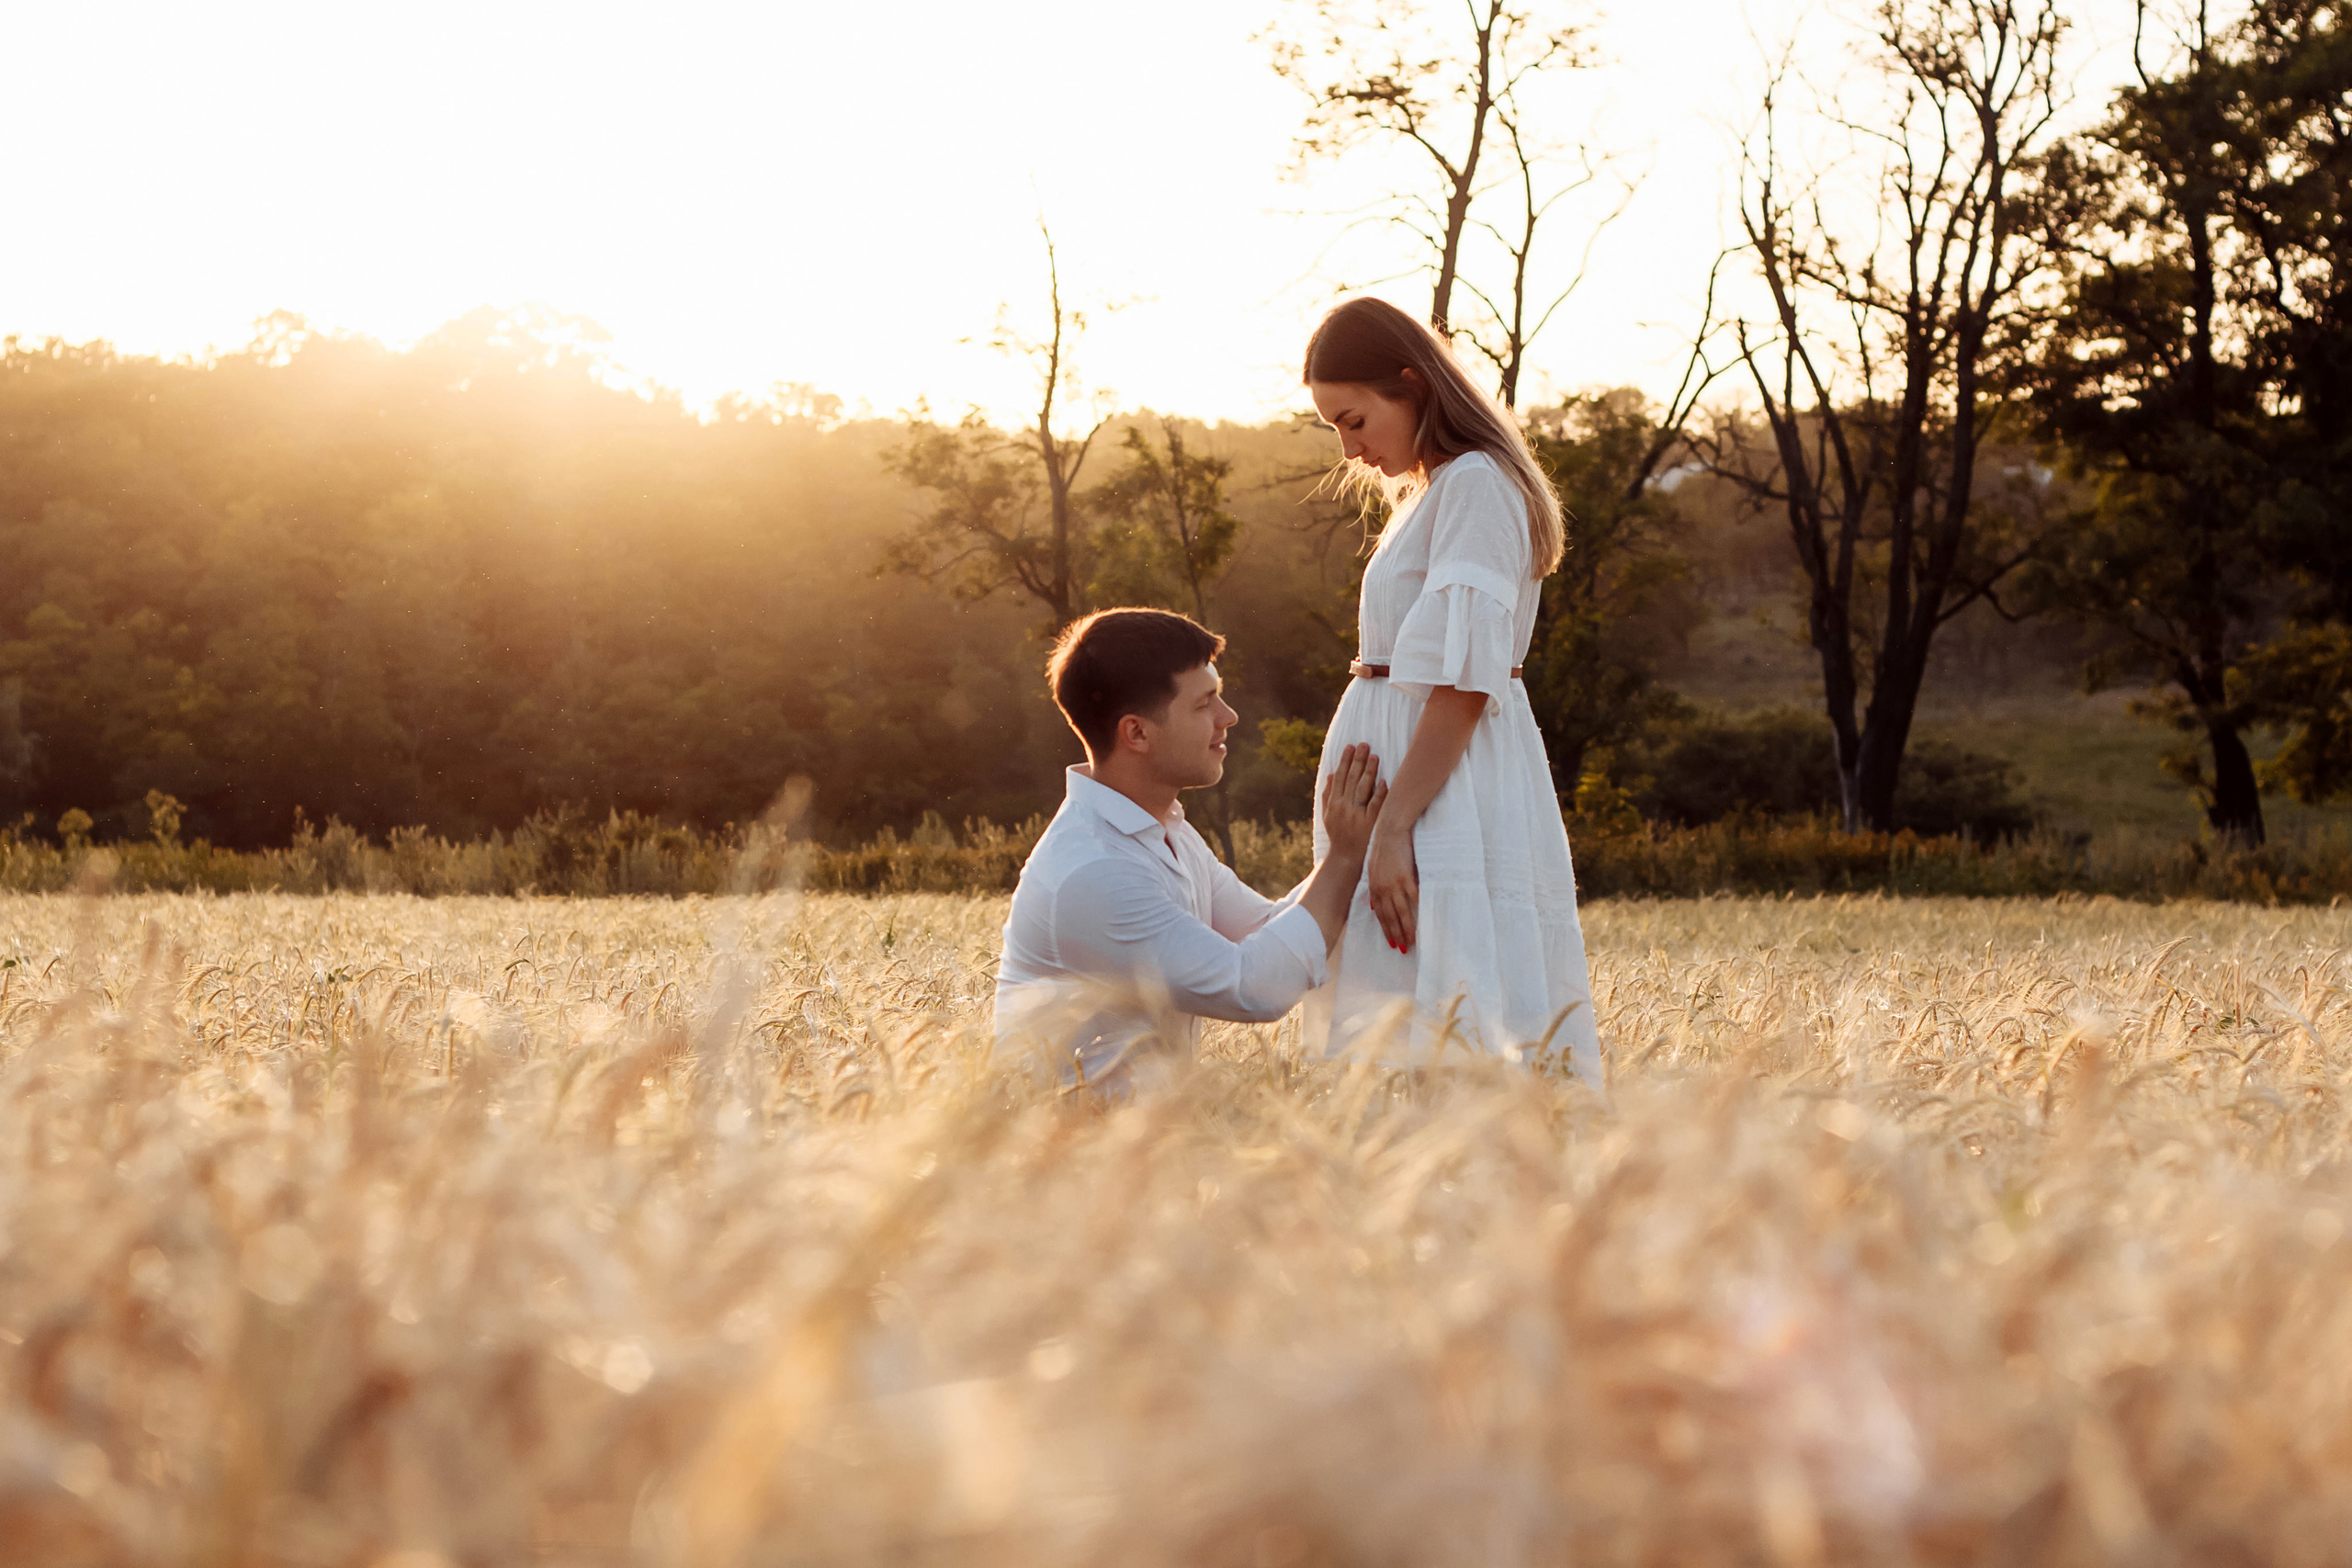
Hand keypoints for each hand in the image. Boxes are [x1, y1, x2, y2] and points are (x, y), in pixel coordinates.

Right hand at [1319, 743, 1385, 861]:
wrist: (1346, 858)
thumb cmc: (1338, 834)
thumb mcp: (1328, 815)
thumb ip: (1328, 794)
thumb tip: (1331, 774)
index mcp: (1334, 803)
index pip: (1339, 777)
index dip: (1344, 760)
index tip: (1350, 746)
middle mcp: (1344, 807)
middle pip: (1351, 779)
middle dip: (1358, 760)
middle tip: (1364, 744)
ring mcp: (1357, 816)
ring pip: (1363, 789)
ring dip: (1368, 771)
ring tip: (1374, 756)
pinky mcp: (1370, 824)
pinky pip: (1375, 806)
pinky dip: (1379, 793)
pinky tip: (1384, 781)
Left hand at [1366, 826, 1417, 953]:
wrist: (1389, 830)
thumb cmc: (1382, 848)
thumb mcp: (1372, 869)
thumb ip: (1374, 889)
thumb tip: (1372, 906)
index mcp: (1374, 888)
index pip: (1380, 914)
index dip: (1386, 929)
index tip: (1391, 942)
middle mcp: (1382, 889)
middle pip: (1390, 917)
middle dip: (1396, 935)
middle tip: (1403, 949)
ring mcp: (1394, 884)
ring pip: (1402, 912)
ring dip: (1407, 929)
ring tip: (1412, 942)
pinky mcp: (1406, 877)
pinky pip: (1414, 898)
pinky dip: (1419, 910)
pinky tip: (1424, 921)